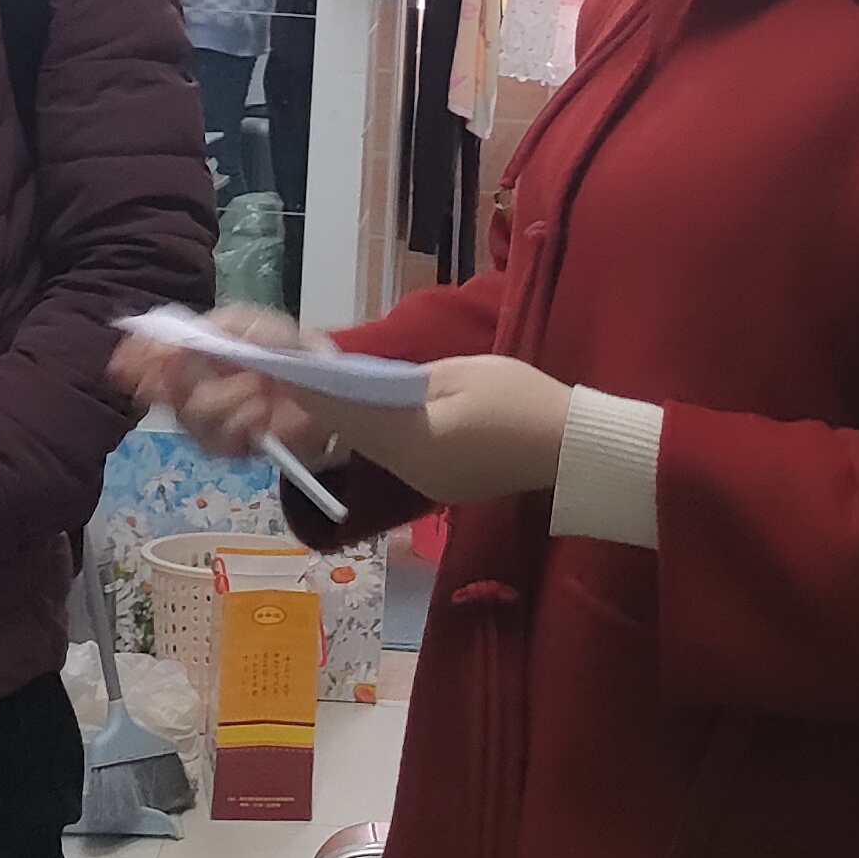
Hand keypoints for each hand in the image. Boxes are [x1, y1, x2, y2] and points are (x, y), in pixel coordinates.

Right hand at [111, 304, 338, 464]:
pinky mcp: (229, 448)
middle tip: (216, 366)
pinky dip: (244, 420)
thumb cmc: (288, 351)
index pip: (150, 359)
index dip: (135, 359)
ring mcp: (208, 422)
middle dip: (183, 379)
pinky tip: (262, 410)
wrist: (328, 388)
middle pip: (162, 392)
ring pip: (192, 415)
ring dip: (226, 397)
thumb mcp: (256, 324)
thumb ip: (220, 327)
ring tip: (257, 386)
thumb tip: (179, 337)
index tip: (127, 359)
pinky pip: (221, 439)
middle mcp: (192, 389)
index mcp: (194, 355)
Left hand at [326, 354, 568, 508]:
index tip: (287, 372)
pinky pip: (398, 456)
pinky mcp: (442, 485)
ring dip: (353, 422)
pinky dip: (381, 434)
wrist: (571, 448)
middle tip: (304, 377)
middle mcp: (409, 470)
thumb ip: (406, 382)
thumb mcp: (460, 375)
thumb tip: (371, 383)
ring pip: (375, 448)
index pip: (347, 415)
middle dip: (328, 408)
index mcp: (412, 440)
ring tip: (333, 391)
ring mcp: (426, 483)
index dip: (314, 393)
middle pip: (356, 436)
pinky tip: (378, 412)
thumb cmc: (521, 401)